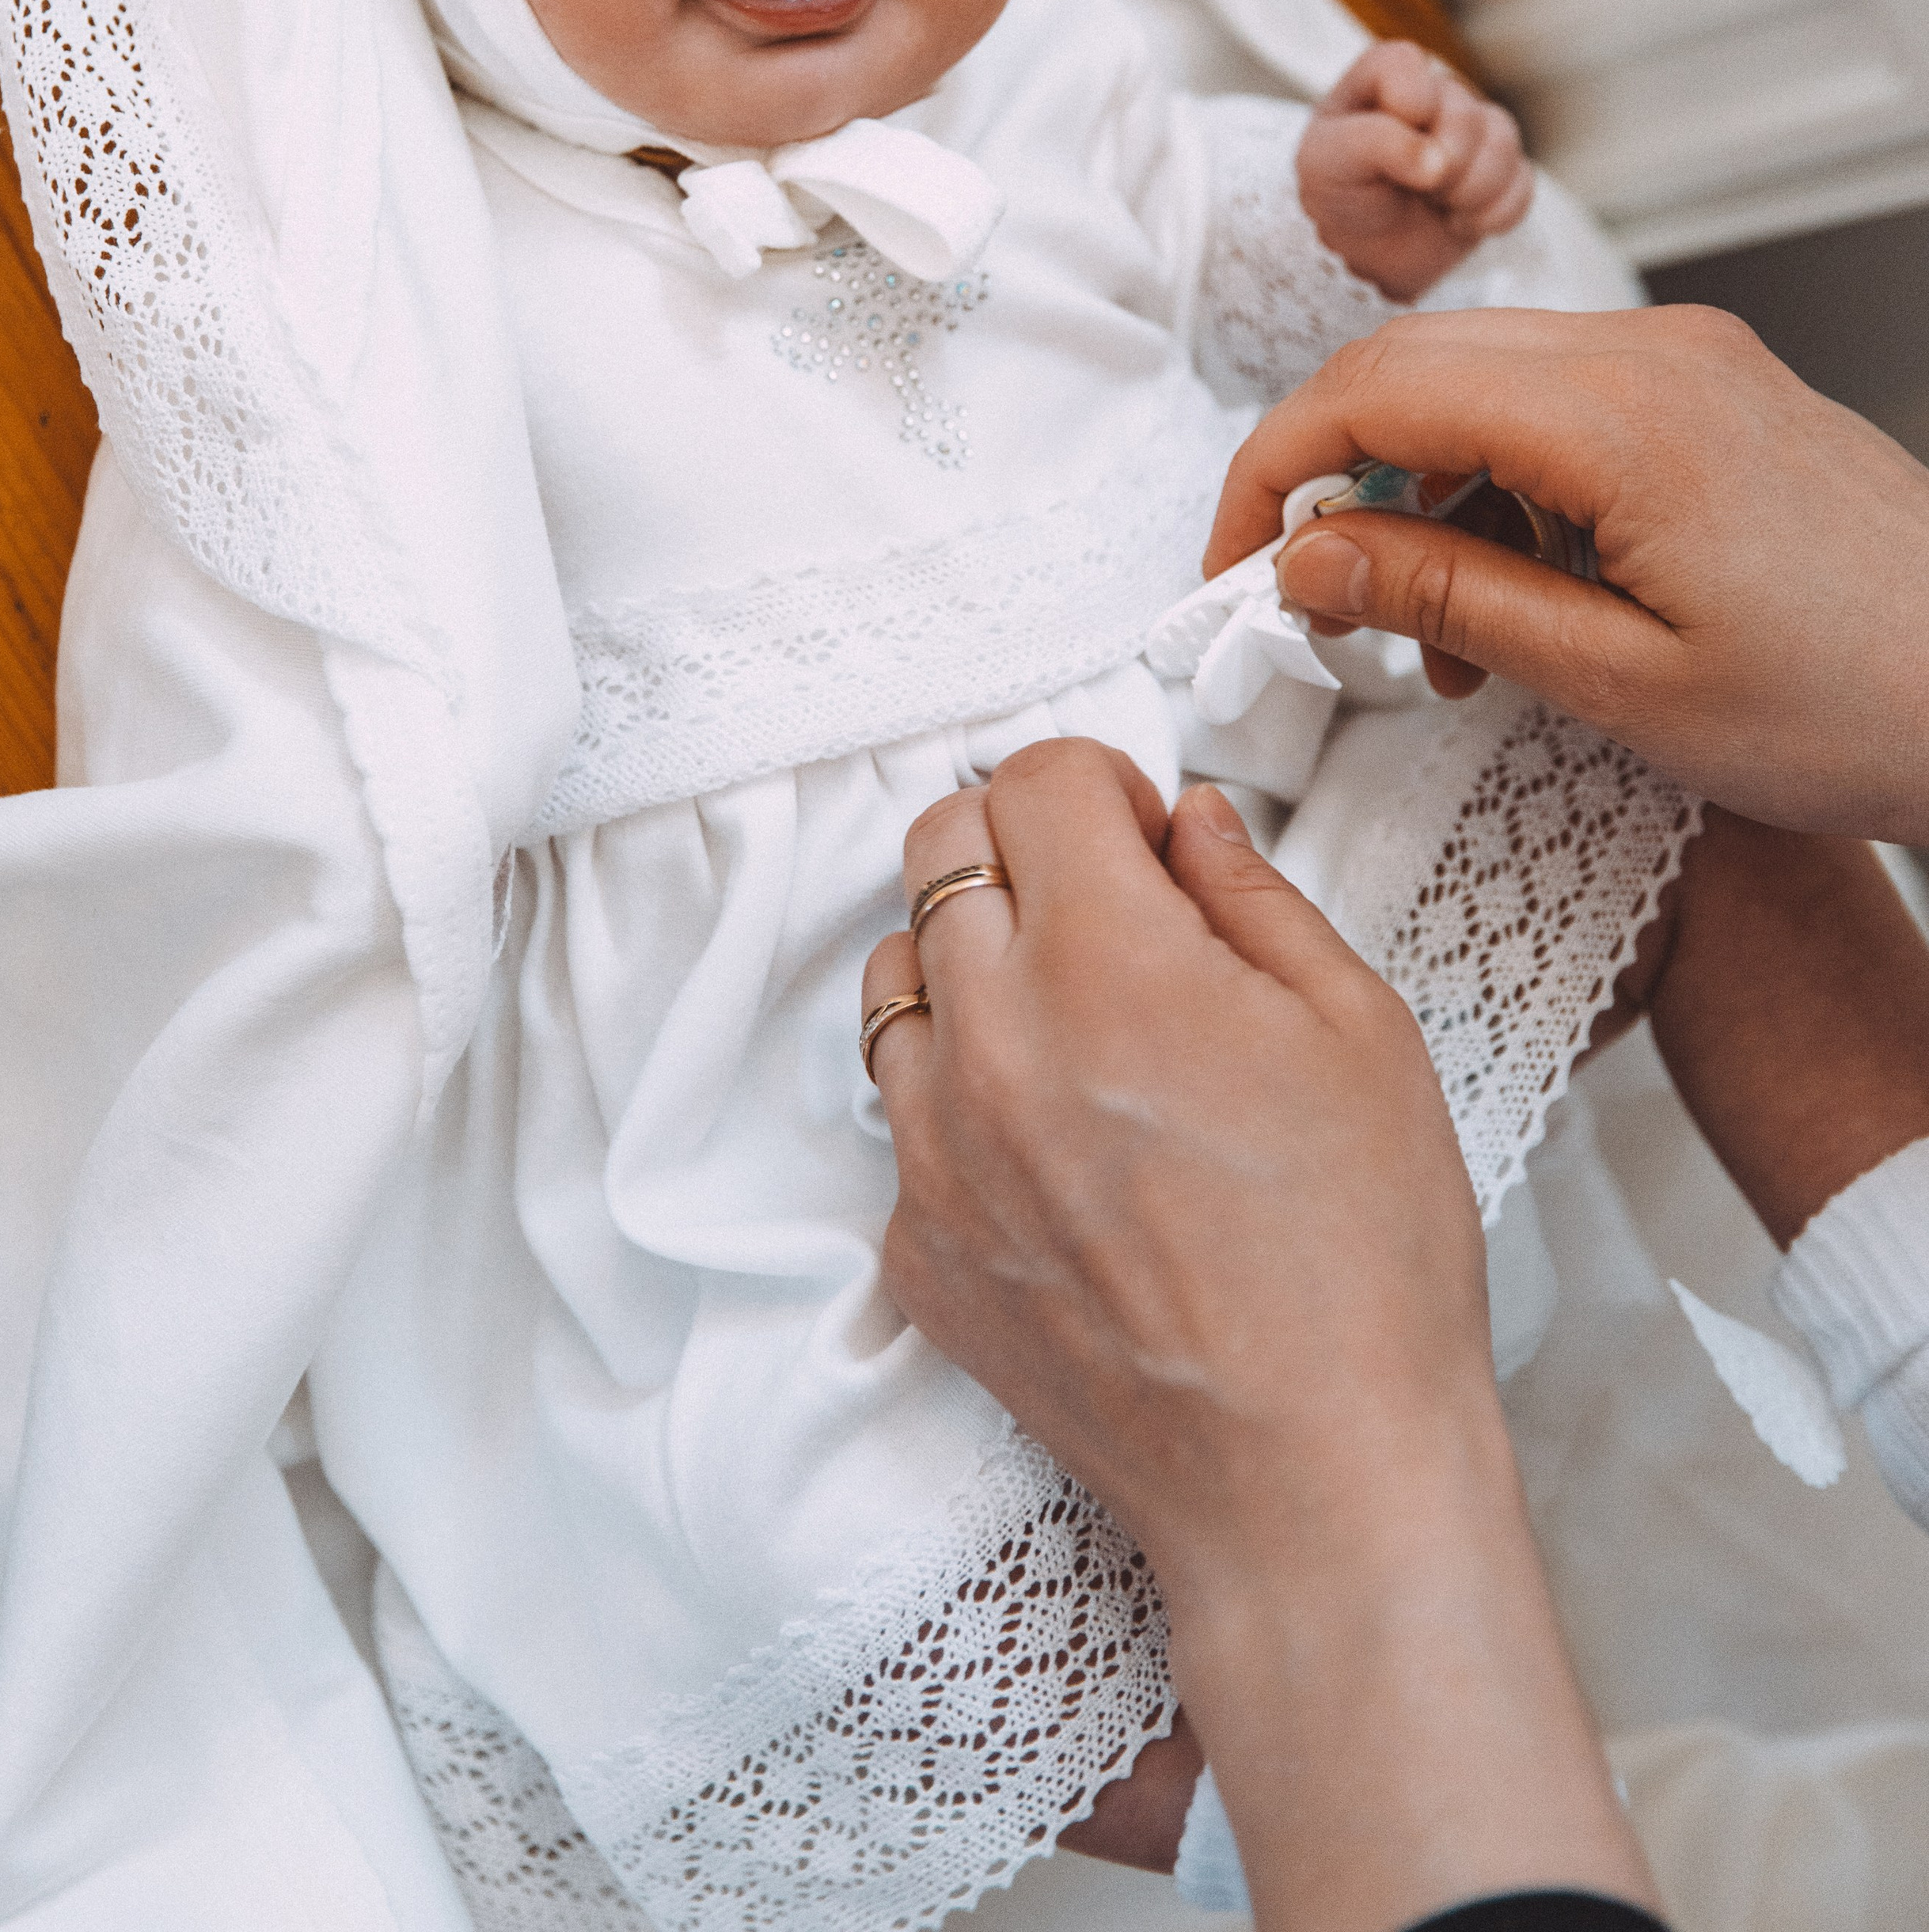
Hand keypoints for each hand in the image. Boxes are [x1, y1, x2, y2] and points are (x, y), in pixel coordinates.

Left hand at [864, 740, 1653, 1931]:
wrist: (1312, 1482)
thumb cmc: (1367, 1254)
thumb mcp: (1361, 1030)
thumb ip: (1252, 895)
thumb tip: (1184, 819)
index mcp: (1106, 960)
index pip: (1032, 777)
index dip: (1103, 788)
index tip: (1151, 845)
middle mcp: (991, 1037)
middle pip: (936, 846)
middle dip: (1021, 844)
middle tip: (1109, 909)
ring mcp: (934, 1148)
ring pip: (893, 973)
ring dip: (969, 958)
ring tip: (1073, 1021)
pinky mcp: (917, 1244)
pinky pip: (898, 1114)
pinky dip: (959, 1092)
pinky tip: (1057, 1147)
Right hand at [1207, 303, 1928, 839]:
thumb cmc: (1856, 703)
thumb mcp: (1621, 682)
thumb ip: (1447, 597)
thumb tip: (1306, 556)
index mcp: (1618, 414)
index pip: (1372, 392)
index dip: (1270, 475)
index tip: (1229, 567)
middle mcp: (1650, 353)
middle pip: (1411, 366)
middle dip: (1328, 477)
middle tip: (1300, 599)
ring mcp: (1688, 362)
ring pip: (1479, 385)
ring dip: (1418, 494)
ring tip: (1428, 641)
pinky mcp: (1712, 392)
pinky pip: (1557, 406)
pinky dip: (1499, 489)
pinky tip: (1512, 601)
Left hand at [1295, 41, 1533, 302]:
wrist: (1360, 254)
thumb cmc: (1337, 195)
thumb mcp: (1329, 163)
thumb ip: (1376, 144)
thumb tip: (1438, 161)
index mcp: (1382, 79)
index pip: (1406, 62)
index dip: (1409, 100)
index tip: (1399, 133)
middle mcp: (1434, 98)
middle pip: (1464, 114)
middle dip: (1441, 162)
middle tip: (1414, 189)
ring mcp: (1472, 135)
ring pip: (1503, 142)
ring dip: (1469, 190)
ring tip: (1436, 206)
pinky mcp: (1500, 175)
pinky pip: (1522, 184)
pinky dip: (1494, 214)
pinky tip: (1458, 223)